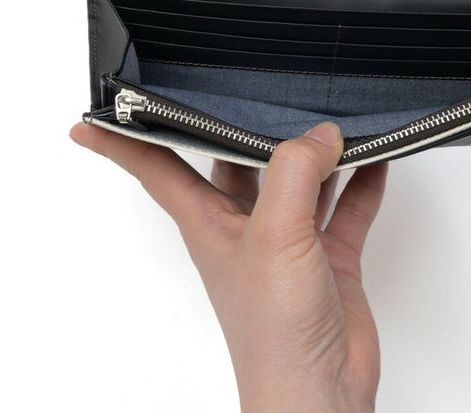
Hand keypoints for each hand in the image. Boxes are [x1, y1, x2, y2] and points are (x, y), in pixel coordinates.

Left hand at [69, 121, 385, 412]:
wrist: (321, 392)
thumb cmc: (274, 335)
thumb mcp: (274, 237)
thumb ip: (293, 174)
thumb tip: (320, 134)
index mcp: (209, 221)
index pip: (155, 169)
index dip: (122, 143)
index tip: (94, 118)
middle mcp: (246, 225)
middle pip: (234, 162)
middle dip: (242, 128)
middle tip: (254, 87)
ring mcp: (288, 240)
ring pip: (297, 179)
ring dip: (314, 152)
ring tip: (331, 115)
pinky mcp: (327, 255)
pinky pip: (345, 207)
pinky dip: (360, 182)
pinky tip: (375, 158)